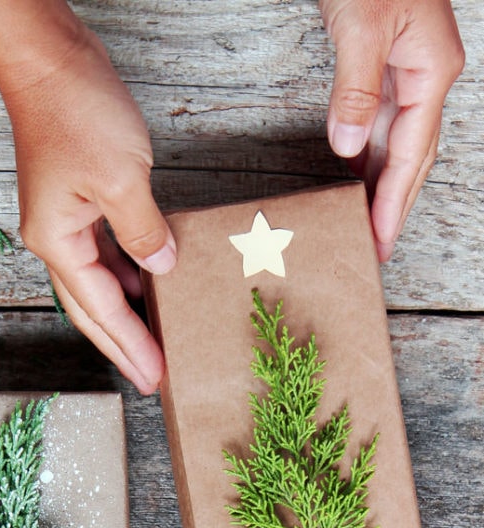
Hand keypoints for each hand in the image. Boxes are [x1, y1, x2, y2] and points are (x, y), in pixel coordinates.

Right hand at [0, 20, 174, 392]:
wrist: (49, 57)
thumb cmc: (75, 110)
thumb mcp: (121, 179)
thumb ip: (143, 232)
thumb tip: (161, 268)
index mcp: (57, 241)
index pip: (100, 309)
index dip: (130, 344)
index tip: (155, 375)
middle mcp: (54, 237)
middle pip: (92, 308)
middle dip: (122, 344)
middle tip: (150, 378)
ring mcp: (64, 219)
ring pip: (99, 282)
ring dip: (126, 312)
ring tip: (154, 341)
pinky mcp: (78, 198)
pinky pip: (106, 251)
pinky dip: (128, 271)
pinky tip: (150, 281)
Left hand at [320, 0, 463, 260]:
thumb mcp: (363, 25)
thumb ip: (356, 89)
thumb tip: (348, 147)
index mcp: (432, 72)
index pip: (413, 154)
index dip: (394, 202)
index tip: (379, 241)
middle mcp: (427, 76)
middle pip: (413, 157)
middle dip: (394, 204)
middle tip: (375, 249)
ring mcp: (409, 71)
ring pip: (397, 143)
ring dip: (382, 184)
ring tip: (365, 225)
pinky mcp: (388, 64)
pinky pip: (381, 123)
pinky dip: (369, 154)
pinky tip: (355, 176)